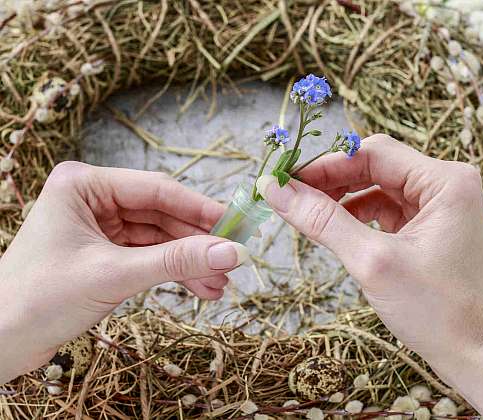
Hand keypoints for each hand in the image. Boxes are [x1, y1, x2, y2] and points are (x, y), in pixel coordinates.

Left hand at [0, 162, 248, 383]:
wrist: (1, 343)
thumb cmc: (39, 299)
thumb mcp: (115, 275)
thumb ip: (176, 261)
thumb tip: (230, 252)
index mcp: (84, 185)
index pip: (157, 189)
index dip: (200, 208)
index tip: (235, 225)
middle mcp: (93, 199)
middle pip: (162, 215)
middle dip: (196, 242)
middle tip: (232, 260)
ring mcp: (100, 226)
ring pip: (159, 238)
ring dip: (189, 261)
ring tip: (219, 285)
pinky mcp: (105, 252)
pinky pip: (149, 256)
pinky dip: (173, 272)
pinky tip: (200, 289)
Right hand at [256, 134, 482, 418]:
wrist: (477, 357)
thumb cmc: (436, 311)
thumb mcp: (372, 261)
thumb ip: (322, 221)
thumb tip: (275, 190)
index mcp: (444, 181)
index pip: (372, 154)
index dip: (324, 164)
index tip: (284, 178)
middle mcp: (445, 184)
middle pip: (374, 167)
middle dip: (330, 181)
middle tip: (288, 195)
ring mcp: (438, 206)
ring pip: (377, 187)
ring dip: (341, 198)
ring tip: (306, 213)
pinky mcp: (429, 227)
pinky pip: (385, 209)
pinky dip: (356, 216)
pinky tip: (334, 228)